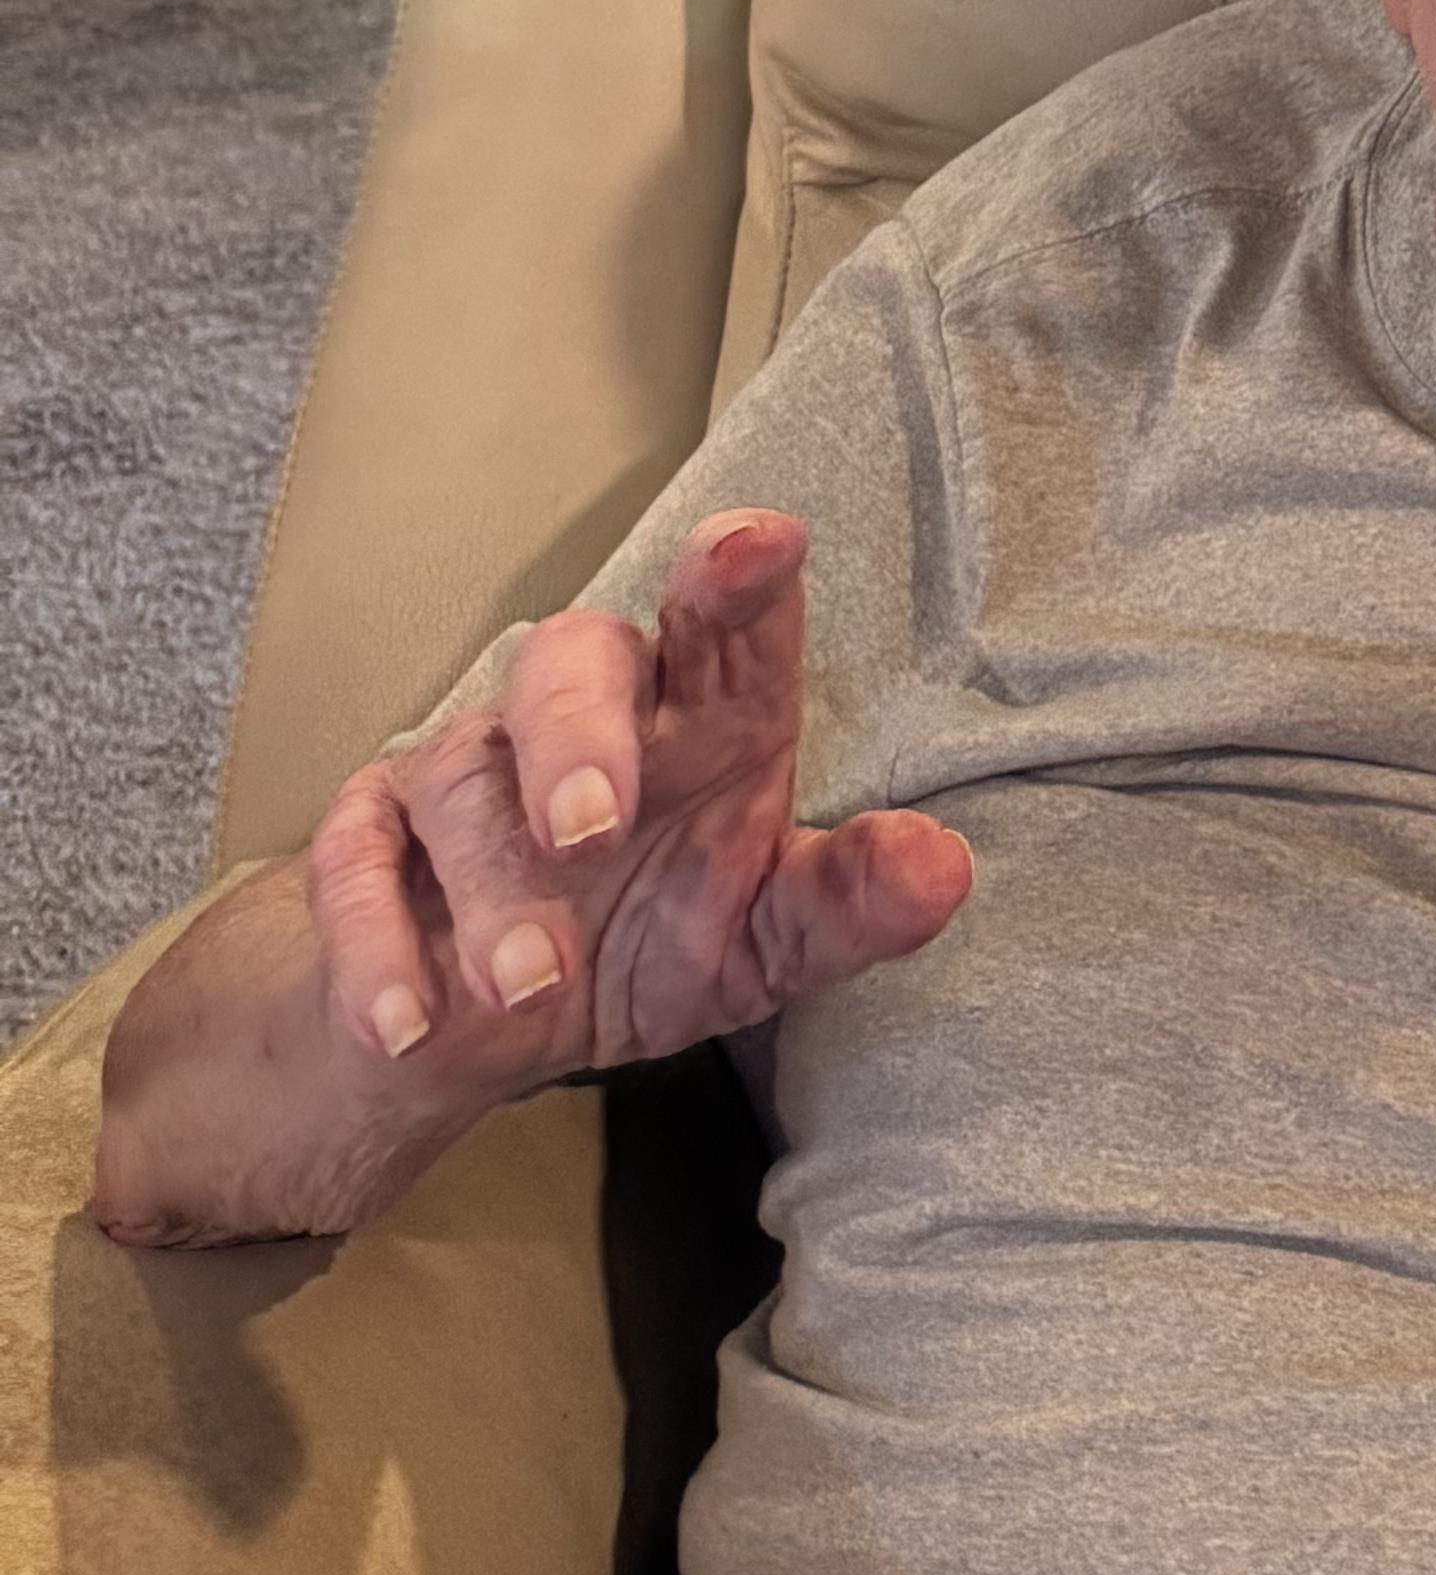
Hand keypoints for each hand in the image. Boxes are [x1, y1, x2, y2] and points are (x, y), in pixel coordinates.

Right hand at [301, 510, 968, 1092]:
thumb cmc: (647, 938)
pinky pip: (354, 863)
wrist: (485, 1030)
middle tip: (589, 826)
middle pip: (571, 659)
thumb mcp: (759, 945)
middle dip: (578, 731)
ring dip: (491, 889)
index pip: (727, 623)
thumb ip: (845, 905)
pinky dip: (376, 945)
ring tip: (525, 986)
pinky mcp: (370, 835)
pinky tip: (407, 1023)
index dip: (738, 574)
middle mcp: (585, 715)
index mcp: (703, 713)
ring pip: (462, 780)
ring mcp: (468, 767)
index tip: (756, 544)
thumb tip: (942, 869)